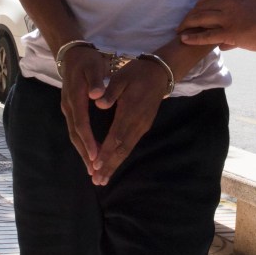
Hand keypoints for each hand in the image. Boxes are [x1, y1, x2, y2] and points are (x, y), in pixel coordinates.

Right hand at [59, 45, 109, 175]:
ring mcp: (67, 108)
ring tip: (91, 168)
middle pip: (75, 135)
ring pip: (74, 134)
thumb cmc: (86, 60)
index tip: (95, 155)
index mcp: (76, 98)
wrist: (71, 53)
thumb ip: (96, 81)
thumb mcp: (93, 66)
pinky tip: (89, 151)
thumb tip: (97, 95)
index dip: (88, 140)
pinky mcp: (70, 109)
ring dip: (82, 151)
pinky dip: (81, 142)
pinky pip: (75, 129)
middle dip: (84, 153)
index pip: (81, 124)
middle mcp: (68, 106)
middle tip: (94, 171)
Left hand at [89, 58, 170, 185]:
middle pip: (122, 149)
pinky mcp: (144, 126)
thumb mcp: (121, 77)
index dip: (106, 151)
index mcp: (129, 110)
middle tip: (97, 181)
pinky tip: (113, 163)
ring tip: (103, 179)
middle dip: (109, 166)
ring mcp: (142, 126)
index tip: (96, 165)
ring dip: (114, 164)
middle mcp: (137, 123)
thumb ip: (110, 91)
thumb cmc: (137, 73)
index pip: (116, 135)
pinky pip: (131, 145)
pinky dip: (120, 156)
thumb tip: (99, 104)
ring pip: (127, 149)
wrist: (160, 74)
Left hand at [178, 0, 255, 50]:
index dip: (196, 6)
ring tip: (178, 31)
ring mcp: (228, 18)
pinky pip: (206, 35)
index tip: (191, 14)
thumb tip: (223, 44)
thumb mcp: (249, 15)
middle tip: (180, 25)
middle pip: (200, 7)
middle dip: (188, 16)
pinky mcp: (230, 32)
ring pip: (200, 18)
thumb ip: (234, 26)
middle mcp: (228, 4)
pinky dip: (193, 37)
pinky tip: (185, 39)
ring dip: (186, 24)